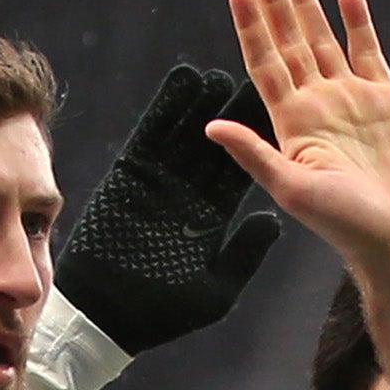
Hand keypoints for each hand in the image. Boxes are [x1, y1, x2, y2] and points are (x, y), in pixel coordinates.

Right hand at [54, 64, 283, 353]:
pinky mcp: (130, 177)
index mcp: (212, 217)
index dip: (263, 143)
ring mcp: (158, 183)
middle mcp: (188, 193)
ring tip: (220, 74)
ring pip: (184, 133)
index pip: (243, 172)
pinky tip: (181, 83)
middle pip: (216, 145)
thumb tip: (274, 221)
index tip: (282, 114)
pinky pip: (150, 135)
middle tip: (257, 79)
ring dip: (201, 103)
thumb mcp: (215, 286)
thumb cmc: (162, 310)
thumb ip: (243, 250)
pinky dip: (165, 109)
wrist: (106, 316)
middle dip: (233, 114)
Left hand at [207, 0, 389, 266]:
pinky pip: (368, 51)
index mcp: (290, 122)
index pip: (264, 62)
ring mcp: (351, 97)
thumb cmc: (343, 221)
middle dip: (275, 1)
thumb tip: (211, 127)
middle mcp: (316, 103)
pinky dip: (358, 23)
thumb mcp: (290, 187)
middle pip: (289, 41)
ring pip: (323, 39)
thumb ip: (254, 153)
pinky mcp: (386, 98)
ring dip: (307, 4)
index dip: (250, 26)